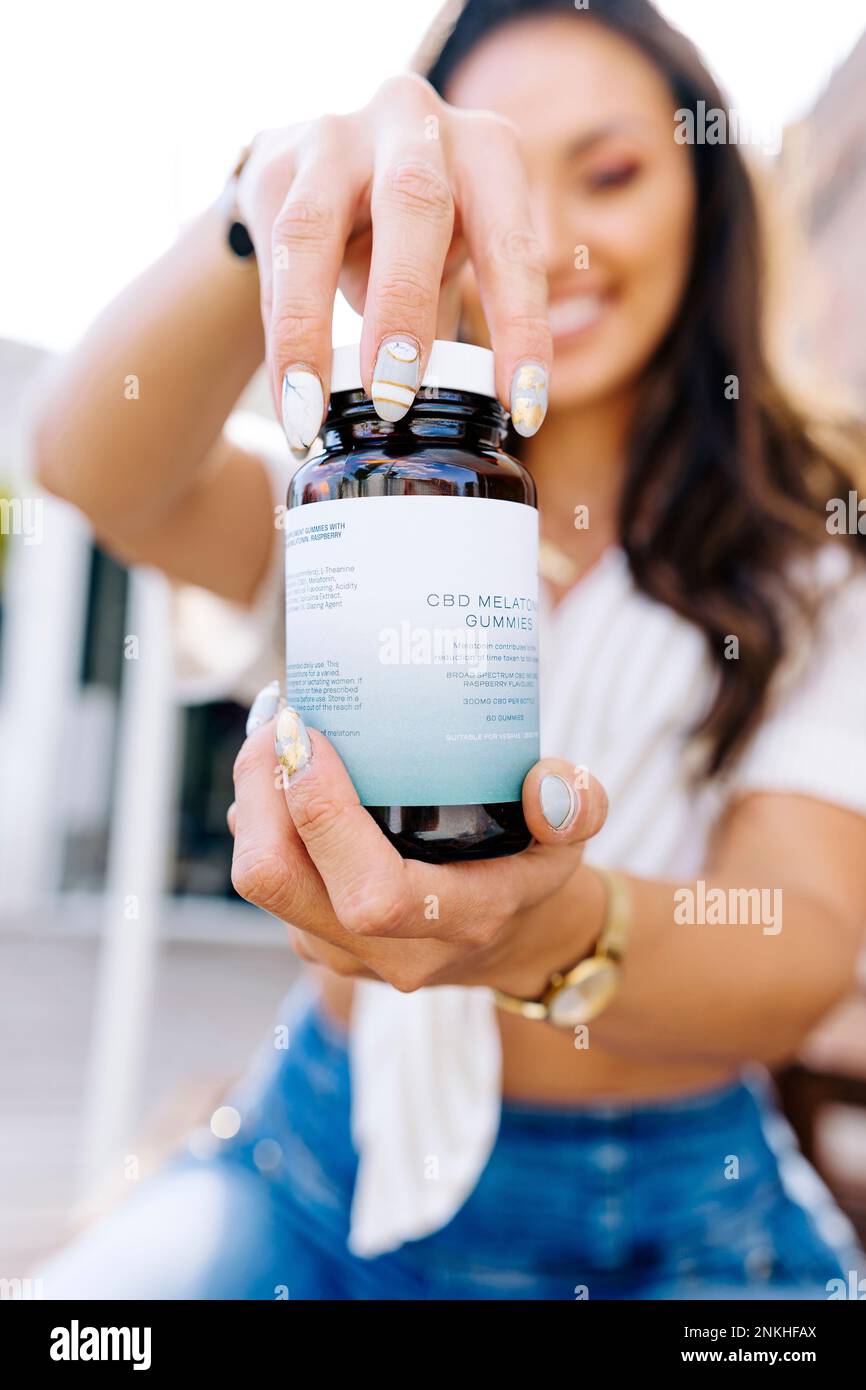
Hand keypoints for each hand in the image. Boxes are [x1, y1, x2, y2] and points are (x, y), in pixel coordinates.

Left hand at [228, 697, 608, 997]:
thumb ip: (578, 804)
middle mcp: (386, 950)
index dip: (324, 816)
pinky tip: (284, 764)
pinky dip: (261, 813)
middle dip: (261, 790)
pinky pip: (265, 871)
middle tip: (281, 718)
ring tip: (277, 729)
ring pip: (259, 877)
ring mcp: (338, 950)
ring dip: (253, 796)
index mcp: (455, 924)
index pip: (370, 896)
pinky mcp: (309, 933)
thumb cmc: (530, 869)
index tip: (312, 737)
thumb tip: (546, 782)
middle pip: (278, 882)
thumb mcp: (572, 837)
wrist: (507, 938)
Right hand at [235, 73, 550, 450]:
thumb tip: (472, 413)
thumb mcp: (450, 257)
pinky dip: (279, 335)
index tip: (521, 409)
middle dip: (401, 310)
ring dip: (310, 330)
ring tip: (309, 413)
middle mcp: (414, 122)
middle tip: (392, 399)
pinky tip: (289, 396)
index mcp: (486, 150)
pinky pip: (271, 258)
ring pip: (313, 230)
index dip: (520, 330)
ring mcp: (335, 134)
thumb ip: (455, 318)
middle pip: (412, 206)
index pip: (512, 246)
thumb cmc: (408, 231)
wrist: (316, 169)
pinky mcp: (274, 163)